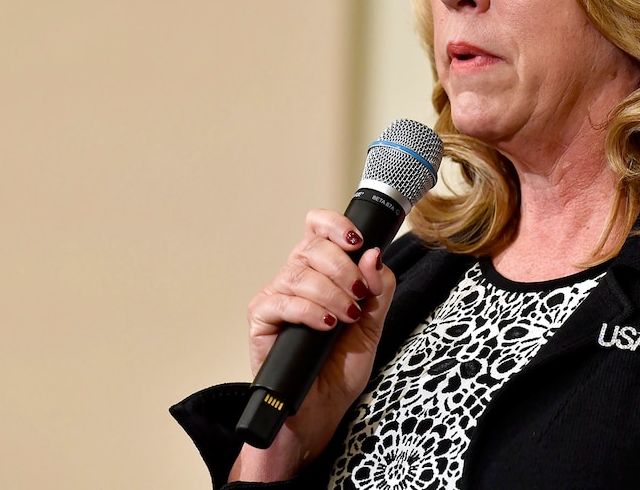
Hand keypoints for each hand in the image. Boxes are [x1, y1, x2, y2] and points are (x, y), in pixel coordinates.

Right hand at [230, 209, 396, 481]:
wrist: (318, 413)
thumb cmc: (338, 370)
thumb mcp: (371, 327)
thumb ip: (378, 291)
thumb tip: (375, 255)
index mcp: (319, 272)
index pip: (318, 227)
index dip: (335, 225)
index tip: (358, 241)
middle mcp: (294, 278)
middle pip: (312, 247)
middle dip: (344, 269)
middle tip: (358, 297)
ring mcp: (275, 297)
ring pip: (298, 273)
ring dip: (330, 293)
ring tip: (344, 318)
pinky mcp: (260, 319)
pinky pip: (282, 302)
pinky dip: (309, 311)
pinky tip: (325, 326)